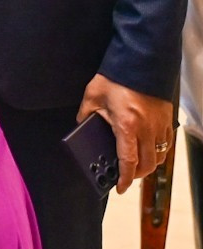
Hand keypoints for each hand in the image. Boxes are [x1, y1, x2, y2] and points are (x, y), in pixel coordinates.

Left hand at [78, 75, 174, 193]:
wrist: (140, 60)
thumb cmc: (115, 78)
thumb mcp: (92, 96)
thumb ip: (86, 115)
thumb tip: (81, 127)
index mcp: (127, 125)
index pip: (128, 161)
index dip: (124, 178)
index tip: (119, 188)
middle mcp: (147, 129)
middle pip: (147, 164)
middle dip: (136, 174)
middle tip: (125, 176)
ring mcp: (160, 125)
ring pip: (159, 156)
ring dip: (148, 164)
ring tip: (135, 164)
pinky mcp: (167, 119)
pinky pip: (166, 144)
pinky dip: (158, 151)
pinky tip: (147, 149)